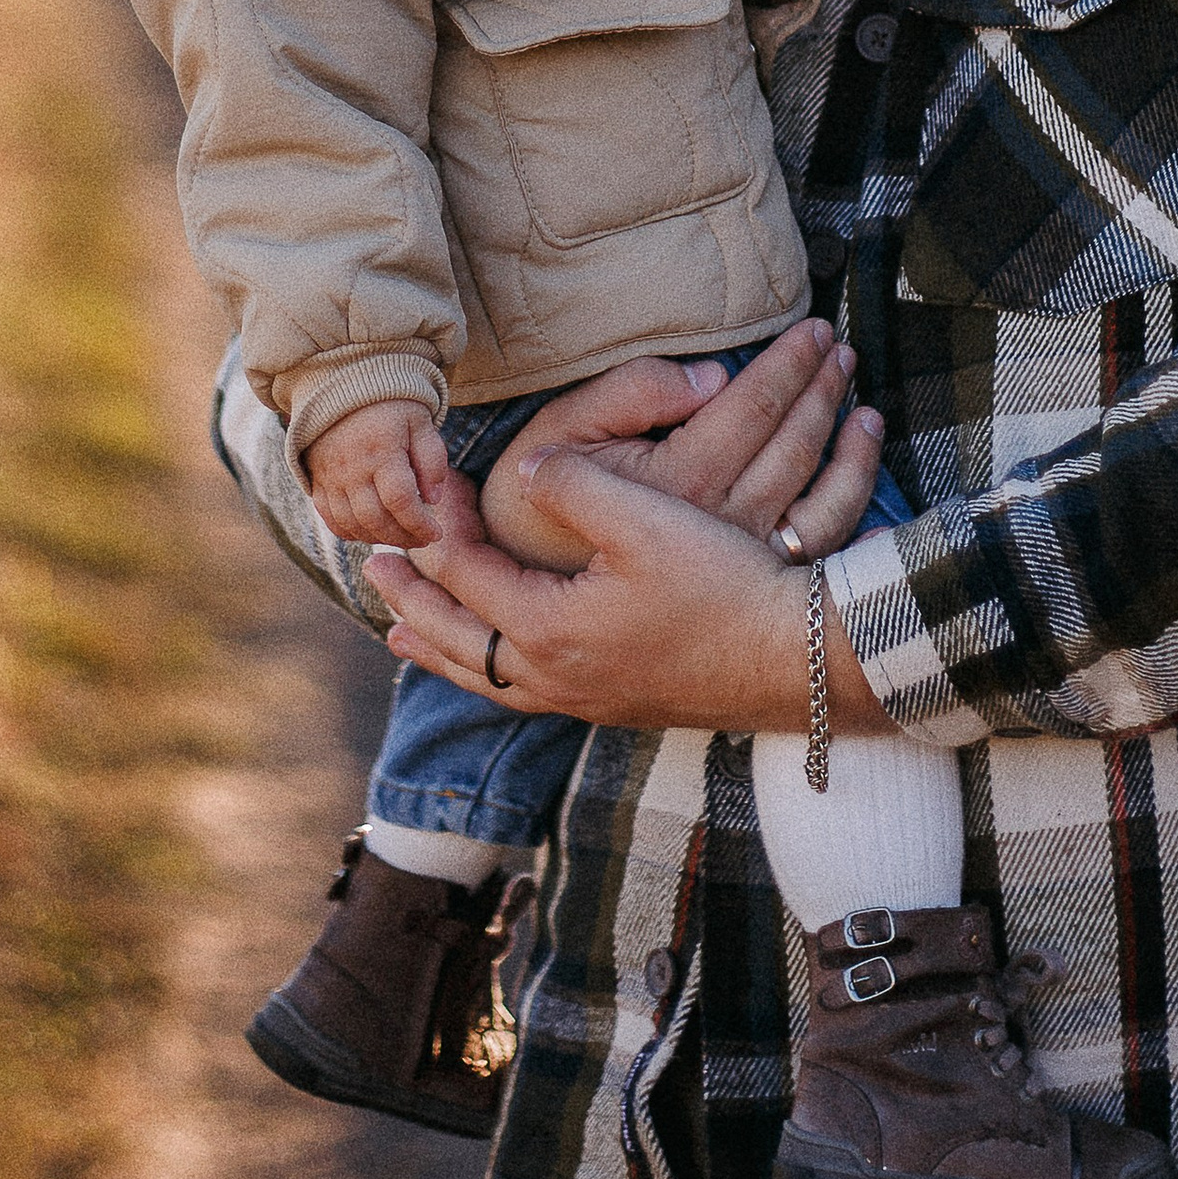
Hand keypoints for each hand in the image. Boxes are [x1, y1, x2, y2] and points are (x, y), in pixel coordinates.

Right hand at [304, 396, 452, 547]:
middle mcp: (352, 468)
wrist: (343, 385)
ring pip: (352, 524)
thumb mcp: (420, 422)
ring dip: (379, 538)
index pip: (401, 501)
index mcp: (381, 450)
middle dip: (403, 537)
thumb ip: (431, 460)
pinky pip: (330, 518)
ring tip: (400, 536)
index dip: (420, 524)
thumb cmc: (390, 404)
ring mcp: (331, 477)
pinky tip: (371, 531)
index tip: (436, 533)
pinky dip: (351, 532)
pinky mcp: (318, 480)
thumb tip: (433, 500)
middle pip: (376, 519)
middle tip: (422, 539)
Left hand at [366, 449, 889, 737]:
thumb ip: (570, 484)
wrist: (799, 660)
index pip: (465, 573)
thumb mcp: (643, 516)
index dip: (435, 524)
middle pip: (456, 641)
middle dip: (413, 600)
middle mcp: (555, 677)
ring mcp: (586, 700)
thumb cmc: (726, 584)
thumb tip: (519, 473)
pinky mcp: (616, 705)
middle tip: (378, 567)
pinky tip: (498, 662)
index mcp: (548, 630)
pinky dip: (487, 673)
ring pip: (486, 680)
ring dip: (440, 648)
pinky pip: (523, 693)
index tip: (420, 484)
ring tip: (404, 632)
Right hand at [478, 319, 885, 569]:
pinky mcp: (750, 592)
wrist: (531, 610)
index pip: (751, 406)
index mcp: (678, 480)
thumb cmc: (537, 520)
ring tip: (859, 399)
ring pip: (820, 493)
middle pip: (793, 444)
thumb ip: (628, 395)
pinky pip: (824, 545)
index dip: (786, 362)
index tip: (809, 329)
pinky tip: (867, 471)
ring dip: (847, 440)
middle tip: (838, 347)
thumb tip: (712, 378)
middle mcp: (721, 523)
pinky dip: (855, 503)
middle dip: (822, 388)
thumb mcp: (560, 437)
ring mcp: (744, 563)